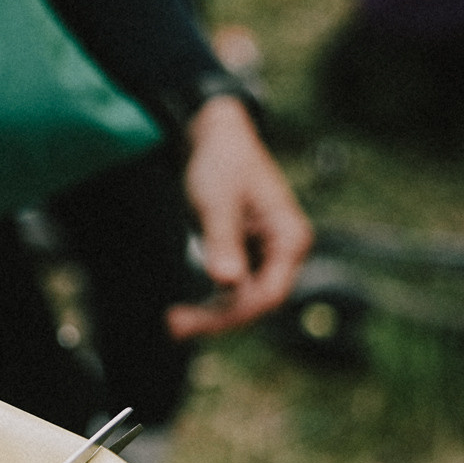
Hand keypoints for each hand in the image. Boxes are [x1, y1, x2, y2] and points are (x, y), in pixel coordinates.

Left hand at [168, 95, 312, 339]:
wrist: (215, 136)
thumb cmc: (220, 161)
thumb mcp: (217, 201)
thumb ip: (223, 240)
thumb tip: (225, 281)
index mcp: (290, 238)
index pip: (269, 294)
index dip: (233, 314)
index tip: (193, 322)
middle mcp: (285, 251)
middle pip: (257, 302)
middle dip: (218, 319)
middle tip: (173, 327)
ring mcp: (268, 255)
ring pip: (244, 299)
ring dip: (213, 315)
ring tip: (174, 324)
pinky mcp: (248, 255)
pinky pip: (234, 289)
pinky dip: (212, 301)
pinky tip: (187, 313)